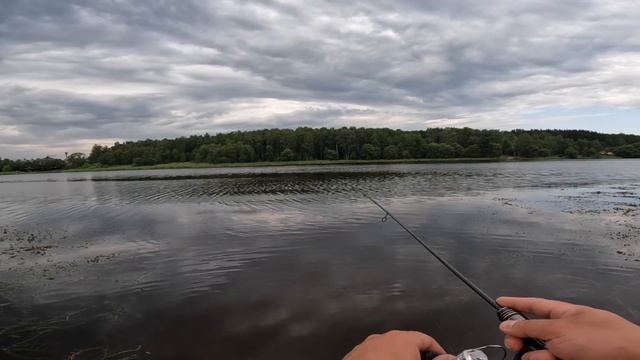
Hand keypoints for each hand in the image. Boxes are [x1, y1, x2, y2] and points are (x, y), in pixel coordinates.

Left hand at [343, 330, 454, 359]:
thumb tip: (449, 358)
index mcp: (402, 339)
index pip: (427, 340)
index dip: (438, 352)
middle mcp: (383, 338)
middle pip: (407, 344)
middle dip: (417, 356)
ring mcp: (365, 346)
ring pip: (388, 352)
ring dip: (398, 359)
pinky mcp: (352, 356)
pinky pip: (372, 358)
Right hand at [497, 297, 639, 359]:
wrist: (629, 358)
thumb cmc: (601, 338)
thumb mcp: (558, 330)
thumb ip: (530, 326)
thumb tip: (507, 324)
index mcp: (562, 313)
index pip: (533, 305)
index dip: (515, 303)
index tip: (499, 303)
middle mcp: (565, 330)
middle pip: (533, 332)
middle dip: (520, 338)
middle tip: (513, 345)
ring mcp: (569, 349)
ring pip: (540, 352)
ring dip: (535, 355)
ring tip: (544, 357)